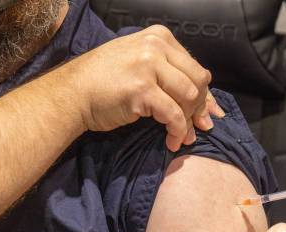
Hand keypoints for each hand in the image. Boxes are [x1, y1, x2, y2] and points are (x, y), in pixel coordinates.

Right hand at [61, 25, 224, 150]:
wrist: (72, 93)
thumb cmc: (106, 82)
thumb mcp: (142, 66)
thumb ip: (174, 78)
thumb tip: (213, 109)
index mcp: (159, 37)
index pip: (195, 67)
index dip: (204, 95)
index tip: (206, 115)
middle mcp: (156, 47)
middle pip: (198, 80)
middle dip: (199, 108)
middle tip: (196, 127)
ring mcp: (148, 66)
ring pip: (189, 97)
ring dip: (189, 121)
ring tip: (182, 137)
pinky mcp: (142, 89)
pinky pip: (173, 114)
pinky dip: (177, 131)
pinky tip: (172, 141)